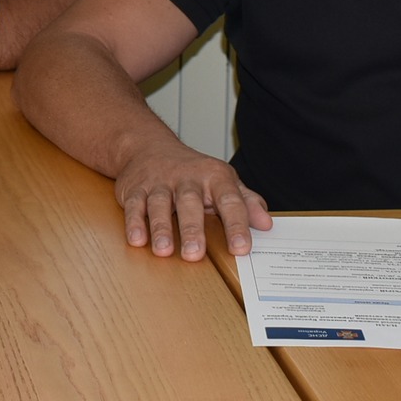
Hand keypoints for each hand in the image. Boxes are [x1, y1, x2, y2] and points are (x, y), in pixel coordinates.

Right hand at [112, 146, 270, 259]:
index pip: (229, 201)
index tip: (242, 248)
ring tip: (164, 251)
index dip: (236, 225)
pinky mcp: (135, 188)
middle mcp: (187, 178)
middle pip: (190, 202)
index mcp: (215, 176)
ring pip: (159, 203)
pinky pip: (134, 204)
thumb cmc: (193, 172)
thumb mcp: (224, 181)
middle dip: (192, 229)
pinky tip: (137, 239)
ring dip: (161, 227)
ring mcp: (159, 182)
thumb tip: (266, 224)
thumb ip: (246, 202)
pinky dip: (134, 222)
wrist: (148, 145)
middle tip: (194, 255)